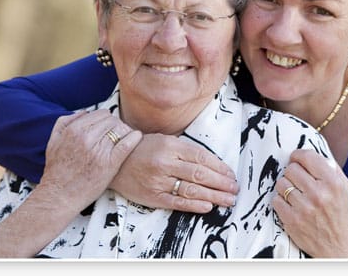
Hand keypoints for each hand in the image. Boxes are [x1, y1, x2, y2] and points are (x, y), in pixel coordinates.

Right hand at [39, 110, 141, 212]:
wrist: (59, 195)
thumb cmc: (57, 170)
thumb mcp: (53, 141)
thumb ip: (65, 122)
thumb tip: (84, 112)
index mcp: (74, 130)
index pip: (101, 113)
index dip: (107, 120)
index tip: (108, 128)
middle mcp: (86, 137)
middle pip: (113, 121)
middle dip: (116, 126)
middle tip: (117, 135)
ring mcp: (99, 150)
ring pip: (121, 129)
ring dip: (125, 132)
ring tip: (123, 140)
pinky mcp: (110, 163)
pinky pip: (127, 143)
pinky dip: (134, 138)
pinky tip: (136, 137)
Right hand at [110, 132, 237, 212]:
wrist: (114, 162)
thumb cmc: (142, 150)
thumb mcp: (165, 141)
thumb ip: (186, 151)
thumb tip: (214, 165)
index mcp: (171, 146)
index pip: (202, 158)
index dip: (220, 168)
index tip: (231, 175)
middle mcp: (165, 163)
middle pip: (200, 175)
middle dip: (221, 183)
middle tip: (234, 189)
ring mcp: (158, 181)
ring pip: (192, 190)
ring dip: (213, 196)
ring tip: (227, 200)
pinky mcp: (153, 196)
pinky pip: (177, 202)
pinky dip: (194, 206)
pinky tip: (208, 206)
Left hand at [272, 150, 347, 257]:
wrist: (337, 245)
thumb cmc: (341, 214)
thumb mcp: (346, 187)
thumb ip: (332, 169)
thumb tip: (313, 153)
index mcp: (333, 182)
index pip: (307, 157)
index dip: (298, 155)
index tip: (296, 158)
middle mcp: (318, 193)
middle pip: (291, 169)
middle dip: (292, 172)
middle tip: (297, 179)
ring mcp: (304, 207)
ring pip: (281, 183)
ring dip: (285, 186)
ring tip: (294, 193)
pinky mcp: (292, 220)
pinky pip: (276, 200)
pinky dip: (281, 201)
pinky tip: (291, 205)